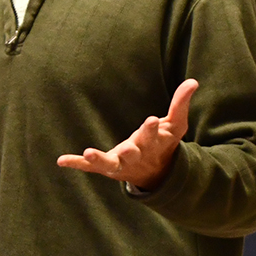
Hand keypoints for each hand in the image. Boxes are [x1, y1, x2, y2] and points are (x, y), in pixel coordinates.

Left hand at [57, 79, 197, 191]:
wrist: (156, 173)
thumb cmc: (165, 143)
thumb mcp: (176, 125)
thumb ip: (181, 104)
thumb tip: (193, 81)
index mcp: (153, 144)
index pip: (153, 136)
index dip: (151, 130)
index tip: (151, 121)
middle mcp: (136, 155)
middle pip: (133, 153)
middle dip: (130, 150)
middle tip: (128, 147)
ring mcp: (120, 163)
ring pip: (109, 164)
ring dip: (99, 159)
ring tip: (88, 152)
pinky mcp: (107, 167)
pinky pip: (90, 167)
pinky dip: (77, 164)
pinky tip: (62, 160)